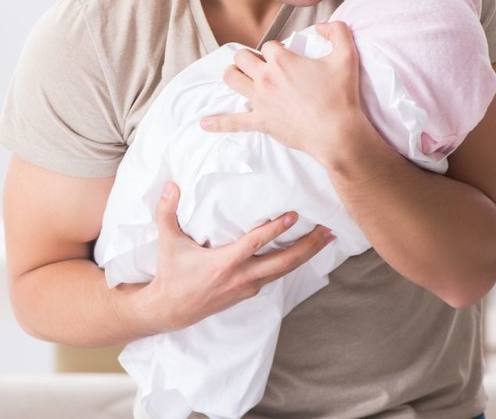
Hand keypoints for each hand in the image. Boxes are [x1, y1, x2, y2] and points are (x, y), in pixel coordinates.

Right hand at [138, 181, 334, 332]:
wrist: (172, 310)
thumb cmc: (172, 274)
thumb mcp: (168, 243)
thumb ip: (167, 212)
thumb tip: (170, 185)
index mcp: (224, 263)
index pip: (256, 243)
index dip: (276, 229)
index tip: (294, 216)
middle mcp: (242, 276)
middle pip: (284, 261)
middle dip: (308, 245)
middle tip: (328, 230)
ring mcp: (248, 287)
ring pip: (285, 270)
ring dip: (307, 255)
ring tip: (325, 239)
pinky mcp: (249, 292)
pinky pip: (276, 277)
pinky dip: (292, 264)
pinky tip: (302, 254)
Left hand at [201, 21, 365, 162]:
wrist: (337, 132)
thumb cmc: (341, 96)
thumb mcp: (347, 56)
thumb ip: (337, 31)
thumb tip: (321, 26)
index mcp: (282, 60)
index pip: (268, 45)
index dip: (276, 49)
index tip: (285, 57)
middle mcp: (266, 77)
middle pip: (242, 57)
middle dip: (248, 57)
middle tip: (258, 64)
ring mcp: (260, 100)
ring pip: (232, 79)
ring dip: (233, 75)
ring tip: (238, 76)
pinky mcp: (260, 122)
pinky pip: (233, 122)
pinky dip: (217, 123)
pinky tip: (203, 124)